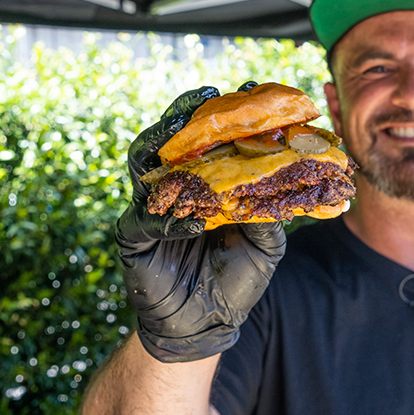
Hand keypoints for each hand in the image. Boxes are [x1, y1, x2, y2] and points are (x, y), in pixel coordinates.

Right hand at [116, 83, 286, 361]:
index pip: (207, 140)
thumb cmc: (237, 278)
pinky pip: (146, 221)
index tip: (244, 90)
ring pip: (144, 167)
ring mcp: (150, 210)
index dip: (221, 115)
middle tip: (207, 97)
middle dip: (185, 115)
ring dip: (162, 147)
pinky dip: (170, 220)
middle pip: (169, 140)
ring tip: (184, 137)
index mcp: (204, 183)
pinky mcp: (134, 238)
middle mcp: (174, 188)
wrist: (209, 324)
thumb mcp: (266, 245)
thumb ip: (268, 213)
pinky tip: (194, 223)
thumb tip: (279, 181)